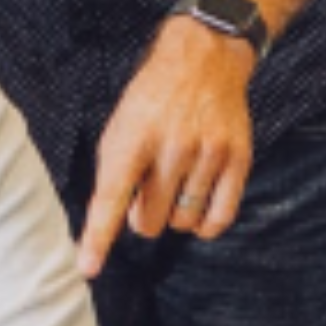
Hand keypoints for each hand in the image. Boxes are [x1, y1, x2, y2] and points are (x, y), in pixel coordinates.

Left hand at [76, 18, 255, 277]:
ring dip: (174, 215)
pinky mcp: (237, 159)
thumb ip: (115, 173)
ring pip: (183, 222)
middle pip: (149, 221)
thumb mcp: (119, 127)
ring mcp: (208, 153)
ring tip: (174, 185)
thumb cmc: (152, 99)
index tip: (88, 267)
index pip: (110, 197)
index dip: (98, 237)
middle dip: (142, 216)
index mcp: (132, 137)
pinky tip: (197, 207)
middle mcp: (171, 147)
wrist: (203, 58)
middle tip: (147, 190)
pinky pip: (219, 218)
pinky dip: (205, 224)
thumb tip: (114, 223)